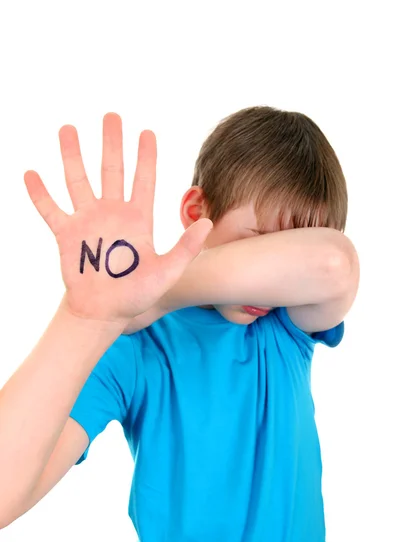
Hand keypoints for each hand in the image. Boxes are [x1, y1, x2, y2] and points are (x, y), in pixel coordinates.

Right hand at [24, 113, 212, 327]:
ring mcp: (87, 221)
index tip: (147, 132)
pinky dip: (40, 194)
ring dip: (73, 156)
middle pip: (111, 170)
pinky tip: (31, 173)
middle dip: (112, 143)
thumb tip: (205, 223)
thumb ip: (185, 248)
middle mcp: (112, 214)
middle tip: (111, 116)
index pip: (143, 180)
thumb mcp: (167, 272)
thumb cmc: (137, 294)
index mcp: (138, 219)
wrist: (105, 312)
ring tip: (68, 129)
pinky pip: (50, 209)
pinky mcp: (66, 234)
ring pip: (78, 181)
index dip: (146, 157)